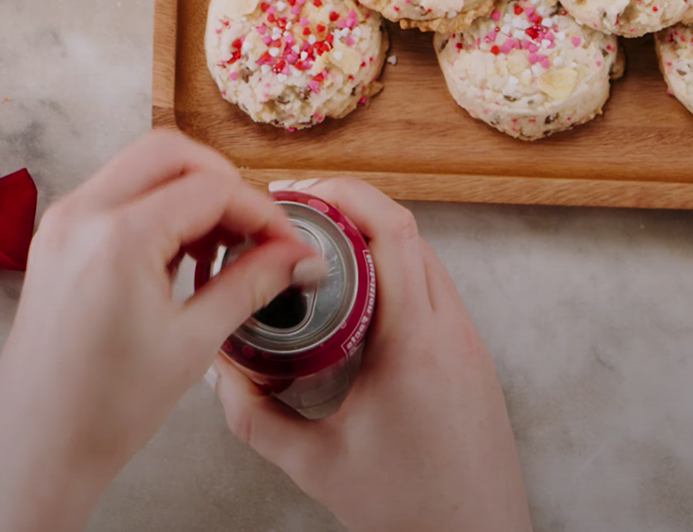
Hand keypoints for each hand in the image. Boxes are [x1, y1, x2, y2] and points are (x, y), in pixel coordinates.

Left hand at [0, 130, 318, 531]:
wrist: (36, 451)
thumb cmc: (108, 409)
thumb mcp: (194, 341)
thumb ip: (252, 282)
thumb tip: (300, 256)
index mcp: (119, 238)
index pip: (211, 189)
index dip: (261, 211)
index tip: (288, 243)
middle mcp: (83, 213)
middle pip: (171, 151)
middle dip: (222, 181)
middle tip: (252, 229)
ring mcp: (62, 221)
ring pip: (141, 164)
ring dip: (188, 190)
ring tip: (216, 250)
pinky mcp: (55, 236)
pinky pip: (116, 192)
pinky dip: (156, 206)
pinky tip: (177, 256)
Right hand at [212, 178, 532, 531]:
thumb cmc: (410, 512)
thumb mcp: (317, 466)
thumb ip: (257, 418)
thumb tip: (219, 373)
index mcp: (416, 344)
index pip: (393, 233)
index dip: (347, 195)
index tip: (303, 192)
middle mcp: (451, 331)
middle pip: (409, 232)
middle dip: (353, 208)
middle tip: (302, 213)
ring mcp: (469, 342)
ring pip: (425, 257)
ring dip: (377, 239)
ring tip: (325, 249)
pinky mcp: (474, 357)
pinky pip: (435, 289)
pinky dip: (397, 271)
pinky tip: (361, 294)